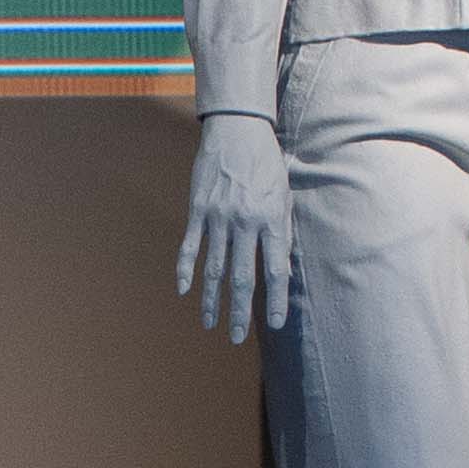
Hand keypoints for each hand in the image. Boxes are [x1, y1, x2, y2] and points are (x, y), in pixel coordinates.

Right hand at [177, 113, 293, 344]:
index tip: (275, 325)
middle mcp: (245, 222)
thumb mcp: (284, 197)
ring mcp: (218, 217)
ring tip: (211, 323)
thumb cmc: (266, 164)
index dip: (276, 301)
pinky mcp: (198, 209)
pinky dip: (186, 270)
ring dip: (211, 299)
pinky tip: (184, 290)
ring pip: (214, 268)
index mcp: (271, 220)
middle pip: (242, 277)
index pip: (276, 270)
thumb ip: (282, 232)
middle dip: (241, 311)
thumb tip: (283, 270)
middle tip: (238, 337)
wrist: (237, 130)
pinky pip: (190, 246)